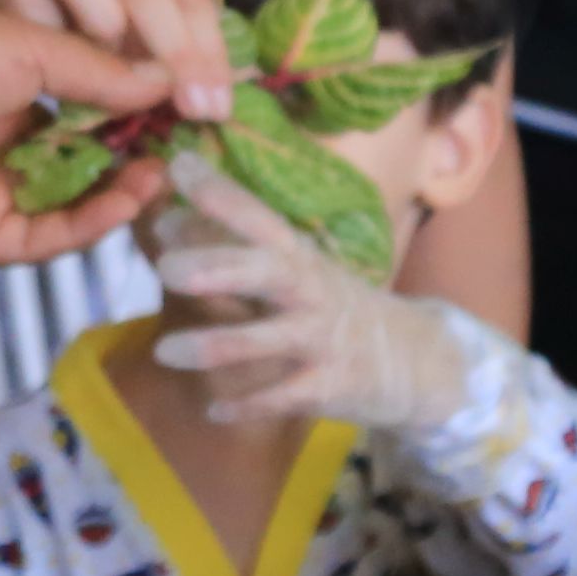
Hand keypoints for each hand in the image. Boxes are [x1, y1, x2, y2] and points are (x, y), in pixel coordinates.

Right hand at [0, 0, 236, 120]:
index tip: (217, 105)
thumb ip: (144, 23)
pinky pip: (23, 2)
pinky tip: (59, 81)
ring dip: (107, 41)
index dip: (207, 49)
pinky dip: (47, 41)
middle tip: (192, 112)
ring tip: (122, 91)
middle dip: (177, 55)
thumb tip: (197, 90)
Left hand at [0, 2, 186, 263]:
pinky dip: (89, 222)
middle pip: (85, 172)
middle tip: (184, 151)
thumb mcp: (39, 49)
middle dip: (136, 162)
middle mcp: (5, 154)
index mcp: (14, 103)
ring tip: (164, 172)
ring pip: (71, 210)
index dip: (135, 121)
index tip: (182, 114)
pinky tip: (127, 197)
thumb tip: (168, 81)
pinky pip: (44, 238)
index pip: (88, 124)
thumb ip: (103, 73)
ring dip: (121, 195)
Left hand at [143, 160, 481, 430]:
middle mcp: (310, 290)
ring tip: (164, 351)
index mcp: (297, 255)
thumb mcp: (292, 269)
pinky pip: (284, 397)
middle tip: (166, 268)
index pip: (257, 216)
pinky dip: (249, 405)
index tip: (177, 164)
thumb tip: (161, 223)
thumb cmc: (332, 306)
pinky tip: (214, 412)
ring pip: (267, 340)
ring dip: (216, 345)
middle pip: (267, 271)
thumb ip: (229, 249)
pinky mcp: (330, 385)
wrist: (415, 358)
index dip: (219, 191)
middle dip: (218, 267)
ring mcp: (322, 339)